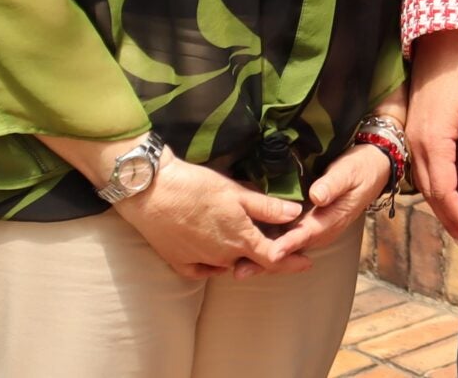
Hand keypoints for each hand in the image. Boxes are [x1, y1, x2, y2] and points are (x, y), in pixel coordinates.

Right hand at [112, 156, 298, 280]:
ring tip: (246, 246)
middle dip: (266, 257)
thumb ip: (266, 207)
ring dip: (239, 258)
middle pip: (251, 262)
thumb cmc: (195, 187)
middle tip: (277, 247)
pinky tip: (216, 255)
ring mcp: (200, 261)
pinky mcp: (179, 262)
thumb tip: (295, 214)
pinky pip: (203, 270)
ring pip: (228, 265)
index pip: (274, 258)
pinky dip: (213, 264)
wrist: (150, 192)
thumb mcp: (236, 192)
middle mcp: (222, 257)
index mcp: (240, 240)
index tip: (307, 262)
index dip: (292, 261)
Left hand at [253, 144, 393, 273]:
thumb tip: (316, 196)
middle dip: (265, 261)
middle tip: (240, 270)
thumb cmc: (359, 169)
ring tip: (236, 267)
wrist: (372, 168)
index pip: (305, 234)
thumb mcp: (349, 173)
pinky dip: (267, 245)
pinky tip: (247, 247)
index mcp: (331, 220)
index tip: (271, 253)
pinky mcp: (306, 223)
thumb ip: (332, 185)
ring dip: (262, 258)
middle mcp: (320, 229)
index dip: (287, 244)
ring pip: (285, 247)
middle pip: (290, 249)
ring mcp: (312, 228)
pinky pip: (285, 237)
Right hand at [409, 31, 457, 242]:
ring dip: (441, 206)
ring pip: (424, 184)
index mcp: (432, 145)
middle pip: (431, 195)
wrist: (436, 45)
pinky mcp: (415, 132)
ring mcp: (412, 139)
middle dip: (450, 219)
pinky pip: (423, 170)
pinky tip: (448, 191)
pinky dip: (436, 188)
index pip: (444, 194)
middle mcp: (416, 147)